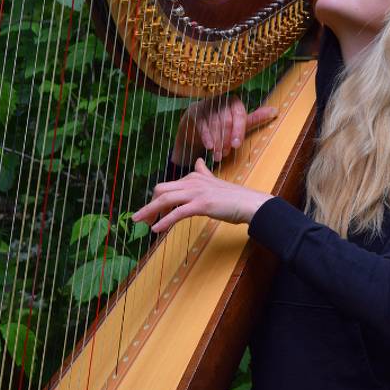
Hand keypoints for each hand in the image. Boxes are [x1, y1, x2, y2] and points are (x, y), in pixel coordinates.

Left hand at [132, 158, 272, 232]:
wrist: (249, 203)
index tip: (151, 211)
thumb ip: (204, 172)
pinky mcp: (201, 204)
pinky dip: (164, 221)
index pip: (168, 186)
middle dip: (148, 204)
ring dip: (149, 211)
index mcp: (194, 177)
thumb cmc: (234, 196)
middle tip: (140, 218)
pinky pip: (177, 213)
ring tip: (140, 222)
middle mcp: (193, 182)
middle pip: (161, 190)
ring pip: (165, 200)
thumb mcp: (215, 181)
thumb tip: (198, 161)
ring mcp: (196, 192)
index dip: (157, 199)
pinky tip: (156, 229)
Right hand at [171, 97, 277, 165]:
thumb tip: (276, 111)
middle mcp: (221, 100)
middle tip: (226, 154)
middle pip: (226, 121)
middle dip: (226, 140)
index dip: (238, 130)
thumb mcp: (240, 121)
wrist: (197, 122)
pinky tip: (209, 147)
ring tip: (218, 156)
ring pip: (214, 125)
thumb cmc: (223, 122)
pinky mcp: (195, 111)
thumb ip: (255, 117)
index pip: (239, 114)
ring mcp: (207, 105)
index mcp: (234, 101)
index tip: (236, 145)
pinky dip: (206, 137)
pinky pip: (202, 125)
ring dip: (217, 142)